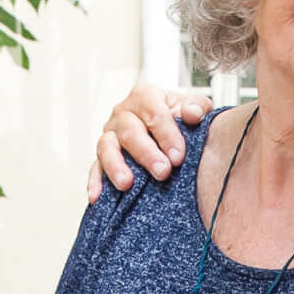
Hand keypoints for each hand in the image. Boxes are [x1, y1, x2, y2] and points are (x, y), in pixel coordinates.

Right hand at [89, 84, 213, 198]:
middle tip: (163, 172)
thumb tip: (192, 113)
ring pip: (107, 148)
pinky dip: (95, 182)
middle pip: (129, 131)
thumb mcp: (195, 108)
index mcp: (145, 97)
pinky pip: (95, 168)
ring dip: (116, 166)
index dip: (166, 134)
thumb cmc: (182, 119)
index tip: (178, 157)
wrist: (171, 133)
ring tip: (126, 183)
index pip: (153, 113)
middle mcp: (123, 113)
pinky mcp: (103, 157)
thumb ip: (198, 107)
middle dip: (146, 153)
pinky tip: (96, 196)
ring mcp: (110, 135)